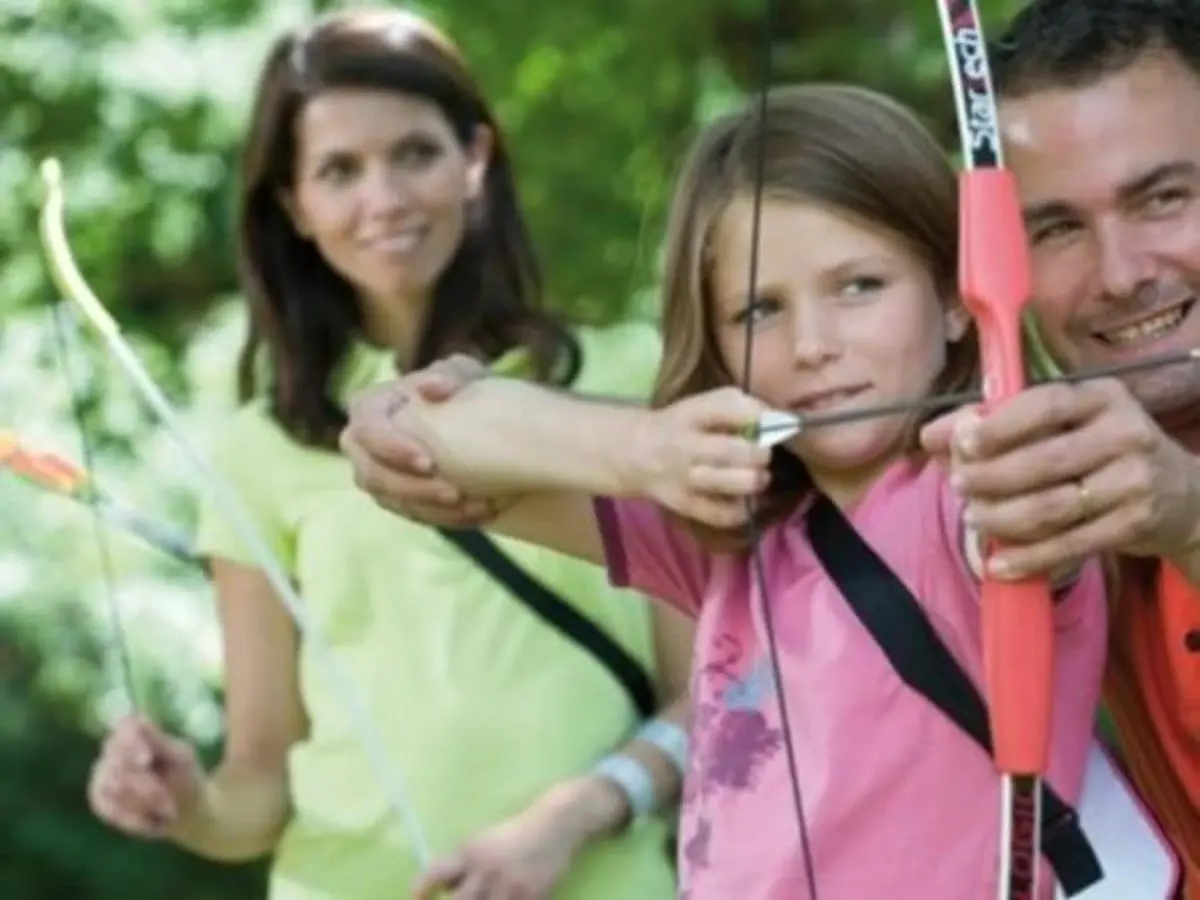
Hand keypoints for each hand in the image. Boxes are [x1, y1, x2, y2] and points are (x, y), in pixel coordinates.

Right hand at [87, 714, 204, 839]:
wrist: (185, 812)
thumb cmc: (186, 777)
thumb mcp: (181, 758)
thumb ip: (159, 742)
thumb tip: (138, 719)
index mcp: (138, 731)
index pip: (125, 725)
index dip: (131, 740)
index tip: (146, 760)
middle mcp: (114, 748)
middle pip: (120, 761)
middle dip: (147, 785)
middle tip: (169, 802)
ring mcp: (102, 773)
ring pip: (114, 786)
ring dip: (144, 802)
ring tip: (167, 810)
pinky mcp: (98, 798)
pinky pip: (109, 808)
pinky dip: (134, 817)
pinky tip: (151, 820)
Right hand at [341, 354, 497, 527]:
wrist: (478, 421)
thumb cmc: (463, 390)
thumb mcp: (462, 373)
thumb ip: (451, 373)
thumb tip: (438, 387)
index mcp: (369, 408)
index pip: (367, 430)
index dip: (391, 449)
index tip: (429, 463)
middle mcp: (362, 444)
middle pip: (371, 475)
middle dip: (412, 488)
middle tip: (454, 493)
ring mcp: (376, 475)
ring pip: (392, 501)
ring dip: (433, 508)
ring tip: (477, 505)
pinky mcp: (396, 498)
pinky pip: (413, 515)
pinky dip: (447, 517)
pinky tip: (480, 512)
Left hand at [410, 779, 616, 899]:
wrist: (556, 825)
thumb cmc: (514, 833)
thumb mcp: (481, 840)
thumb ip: (461, 863)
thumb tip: (441, 888)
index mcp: (470, 852)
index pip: (436, 873)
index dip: (421, 889)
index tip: (417, 898)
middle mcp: (487, 870)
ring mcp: (510, 887)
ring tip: (484, 897)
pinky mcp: (531, 898)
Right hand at [630, 387, 771, 528]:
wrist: (635, 453)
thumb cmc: (681, 425)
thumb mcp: (702, 404)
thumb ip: (739, 406)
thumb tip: (778, 419)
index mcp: (692, 413)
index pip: (731, 408)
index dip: (760, 417)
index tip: (770, 424)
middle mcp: (686, 445)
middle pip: (738, 451)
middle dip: (762, 453)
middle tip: (762, 455)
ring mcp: (684, 478)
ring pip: (735, 483)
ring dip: (757, 480)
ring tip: (758, 477)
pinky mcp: (684, 505)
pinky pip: (723, 514)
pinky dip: (742, 509)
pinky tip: (744, 500)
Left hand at [919, 377, 1199, 578]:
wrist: (1183, 496)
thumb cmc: (1100, 451)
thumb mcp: (1061, 426)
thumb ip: (994, 425)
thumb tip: (929, 435)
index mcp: (1103, 397)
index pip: (1045, 405)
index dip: (999, 426)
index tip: (962, 443)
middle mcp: (1125, 433)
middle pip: (1044, 461)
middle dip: (990, 477)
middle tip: (959, 487)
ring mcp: (1135, 481)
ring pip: (1052, 507)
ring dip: (1002, 518)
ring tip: (974, 518)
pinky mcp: (1135, 524)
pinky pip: (1070, 544)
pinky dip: (1027, 557)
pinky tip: (996, 563)